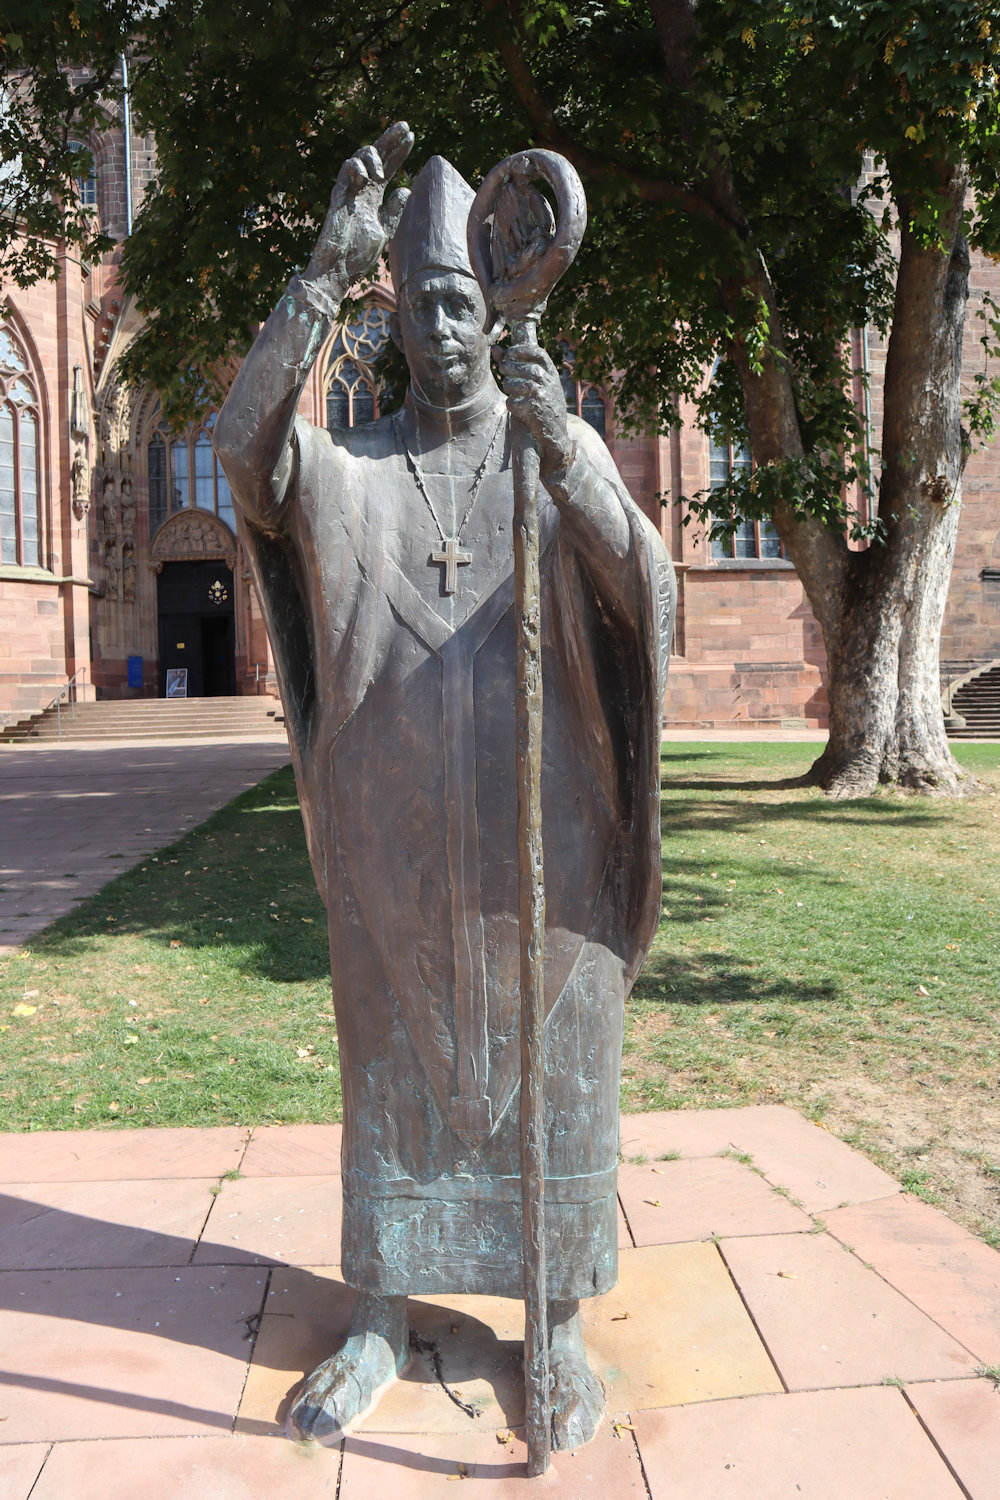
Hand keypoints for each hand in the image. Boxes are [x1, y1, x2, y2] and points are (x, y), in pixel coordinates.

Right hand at [305, 122, 413, 289]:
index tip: (412, 137)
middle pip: (375, 157)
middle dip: (389, 140)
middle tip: (405, 127)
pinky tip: (367, 175)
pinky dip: (357, 167)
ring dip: (373, 157)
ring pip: (358, 158)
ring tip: (381, 171)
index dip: (398, 153)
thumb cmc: (358, 255)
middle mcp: (361, 191)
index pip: (387, 168)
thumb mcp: (383, 230)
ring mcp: (348, 192)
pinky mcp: (338, 197)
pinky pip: (345, 171)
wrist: (338, 271)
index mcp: (372, 198)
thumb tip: (405, 190)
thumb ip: (393, 211)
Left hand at [497, 343, 573, 479]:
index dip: (521, 350)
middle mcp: (549, 383)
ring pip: (517, 385)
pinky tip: (514, 405)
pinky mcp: (533, 412)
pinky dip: (510, 404)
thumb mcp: (539, 382)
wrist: (556, 433)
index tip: (509, 352)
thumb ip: (517, 364)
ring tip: (509, 388)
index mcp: (552, 373)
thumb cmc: (544, 403)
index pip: (538, 353)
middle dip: (510, 367)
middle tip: (503, 369)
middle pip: (525, 368)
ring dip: (508, 385)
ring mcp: (542, 398)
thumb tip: (495, 348)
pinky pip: (513, 403)